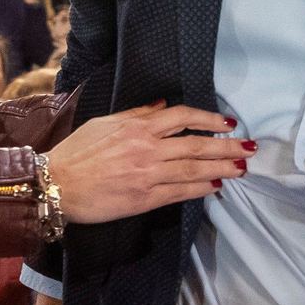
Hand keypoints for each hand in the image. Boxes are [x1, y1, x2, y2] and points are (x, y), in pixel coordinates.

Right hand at [47, 103, 254, 222]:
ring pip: (194, 169)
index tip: (227, 124)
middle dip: (227, 147)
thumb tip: (163, 105)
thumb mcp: (104, 123)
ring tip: (241, 167)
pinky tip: (215, 185)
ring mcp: (148, 174)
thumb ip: (137, 113)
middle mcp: (147, 149)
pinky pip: (180, 192)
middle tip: (249, 147)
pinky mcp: (144, 198)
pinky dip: (201, 188)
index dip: (209, 120)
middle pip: (196, 144)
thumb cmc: (76, 153)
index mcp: (137, 127)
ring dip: (221, 168)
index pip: (182, 117)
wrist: (55, 185)